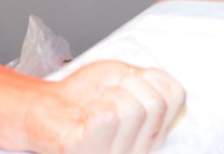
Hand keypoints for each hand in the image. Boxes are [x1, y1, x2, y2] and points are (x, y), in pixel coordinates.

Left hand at [25, 60, 185, 153]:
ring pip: (133, 109)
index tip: (130, 82)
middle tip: (109, 93)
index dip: (151, 77)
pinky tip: (84, 116)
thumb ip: (156, 84)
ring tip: (95, 106)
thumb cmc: (87, 94)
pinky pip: (107, 115)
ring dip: (110, 94)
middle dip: (129, 84)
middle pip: (156, 104)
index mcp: (152, 134)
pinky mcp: (87, 152)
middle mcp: (138, 152)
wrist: (46, 105)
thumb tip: (177, 95)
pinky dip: (95, 103)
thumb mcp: (129, 79)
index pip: (177, 97)